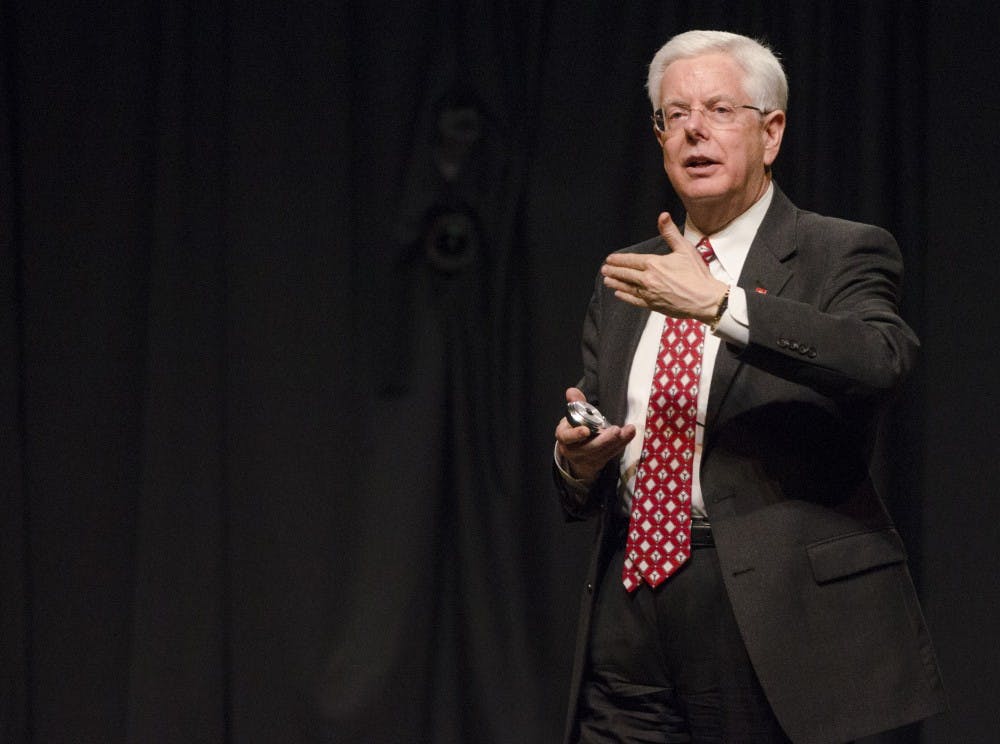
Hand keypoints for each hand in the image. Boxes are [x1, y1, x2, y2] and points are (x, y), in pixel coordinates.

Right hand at [555, 387, 634, 483]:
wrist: (576, 451)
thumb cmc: (575, 428)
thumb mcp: (573, 416)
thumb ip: (575, 403)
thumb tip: (571, 391)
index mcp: (564, 438)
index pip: (568, 437)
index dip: (576, 435)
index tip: (586, 430)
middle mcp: (573, 451)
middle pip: (589, 448)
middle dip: (604, 440)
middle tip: (616, 430)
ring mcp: (586, 459)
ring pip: (602, 452)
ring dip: (617, 442)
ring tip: (629, 430)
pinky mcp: (598, 462)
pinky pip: (611, 454)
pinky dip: (621, 444)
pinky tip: (629, 434)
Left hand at [601, 212, 728, 320]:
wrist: (705, 299)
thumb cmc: (697, 274)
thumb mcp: (685, 249)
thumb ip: (670, 232)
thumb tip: (662, 216)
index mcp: (654, 264)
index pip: (631, 260)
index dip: (619, 259)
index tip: (609, 259)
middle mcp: (648, 280)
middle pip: (626, 274)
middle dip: (614, 271)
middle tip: (604, 269)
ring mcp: (650, 294)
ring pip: (628, 287)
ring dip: (616, 283)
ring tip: (607, 281)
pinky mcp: (653, 306)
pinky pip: (635, 300)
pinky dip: (625, 297)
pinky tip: (619, 295)